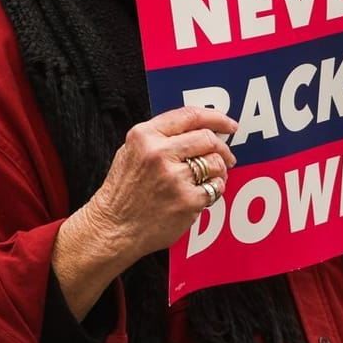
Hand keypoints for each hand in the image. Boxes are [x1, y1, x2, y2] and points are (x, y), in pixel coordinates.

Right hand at [54, 105, 236, 317]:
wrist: (113, 226)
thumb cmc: (123, 191)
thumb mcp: (131, 151)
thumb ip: (159, 137)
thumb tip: (197, 129)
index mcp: (144, 136)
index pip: (189, 116)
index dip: (215, 118)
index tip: (228, 124)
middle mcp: (159, 152)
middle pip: (207, 138)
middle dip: (222, 148)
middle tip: (226, 156)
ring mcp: (174, 177)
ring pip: (215, 163)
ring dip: (219, 171)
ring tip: (210, 178)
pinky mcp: (187, 200)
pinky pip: (215, 188)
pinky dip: (214, 190)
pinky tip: (201, 194)